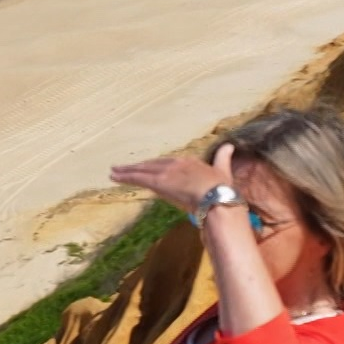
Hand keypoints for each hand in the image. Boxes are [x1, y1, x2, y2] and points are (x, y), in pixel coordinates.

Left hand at [109, 143, 235, 211]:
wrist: (216, 197)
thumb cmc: (222, 189)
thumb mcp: (223, 170)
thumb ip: (223, 158)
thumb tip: (229, 146)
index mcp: (189, 162)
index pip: (166, 163)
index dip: (155, 165)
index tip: (146, 167)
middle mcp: (175, 164)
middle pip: (151, 165)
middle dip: (137, 167)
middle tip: (122, 167)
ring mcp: (165, 172)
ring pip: (141, 170)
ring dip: (127, 171)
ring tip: (114, 172)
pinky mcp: (158, 182)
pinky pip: (138, 178)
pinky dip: (125, 177)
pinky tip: (115, 177)